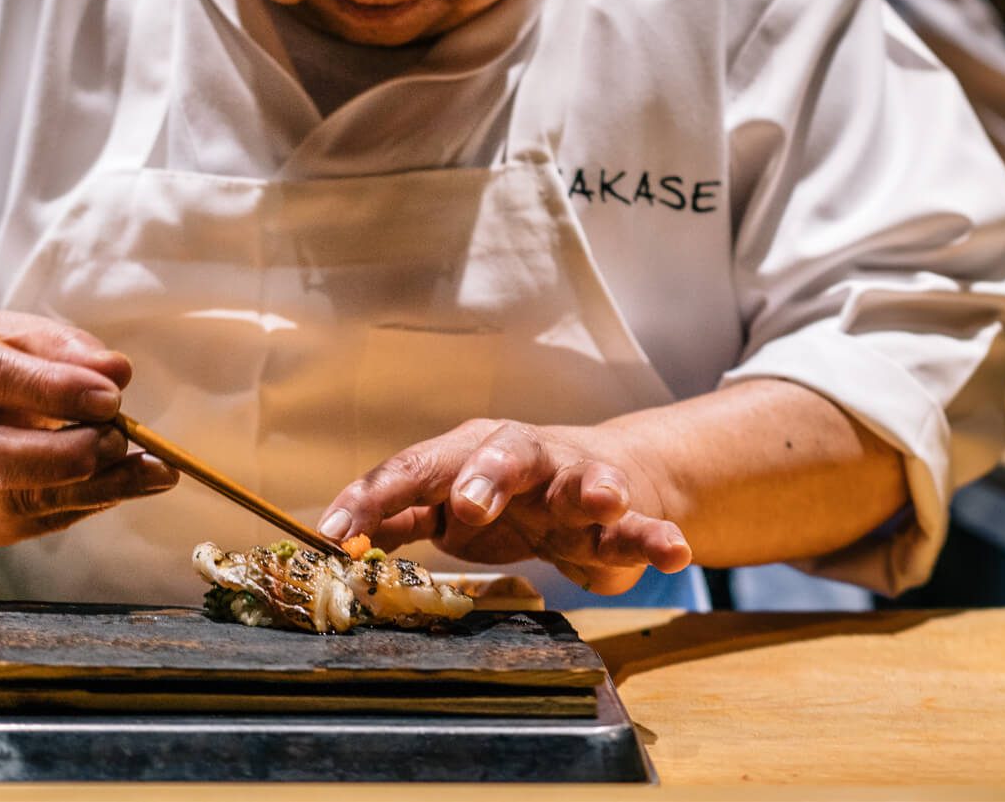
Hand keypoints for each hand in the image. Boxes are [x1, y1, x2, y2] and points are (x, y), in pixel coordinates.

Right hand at [0, 309, 176, 545]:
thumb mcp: (8, 330)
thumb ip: (59, 347)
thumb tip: (115, 373)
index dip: (48, 389)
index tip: (109, 395)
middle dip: (64, 455)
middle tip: (121, 438)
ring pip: (14, 503)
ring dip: (92, 488)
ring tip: (151, 469)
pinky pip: (29, 524)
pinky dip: (84, 504)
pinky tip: (124, 483)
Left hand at [322, 419, 692, 595]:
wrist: (601, 486)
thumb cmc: (509, 499)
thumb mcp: (446, 507)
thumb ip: (396, 522)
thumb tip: (328, 546)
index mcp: (465, 454)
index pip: (412, 472)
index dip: (371, 501)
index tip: (334, 534)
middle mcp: (518, 458)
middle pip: (498, 452)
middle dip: (483, 474)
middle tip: (470, 503)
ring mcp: (572, 482)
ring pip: (578, 477)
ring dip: (592, 486)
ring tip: (606, 500)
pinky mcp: (617, 516)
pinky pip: (637, 525)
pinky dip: (655, 535)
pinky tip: (675, 551)